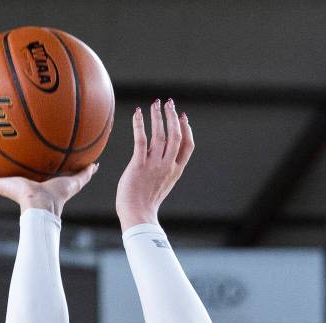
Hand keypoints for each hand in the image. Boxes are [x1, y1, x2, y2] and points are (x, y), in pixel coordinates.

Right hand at [0, 161, 97, 216]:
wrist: (41, 204)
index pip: (28, 173)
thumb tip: (96, 164)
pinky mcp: (0, 186)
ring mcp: (7, 186)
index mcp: (33, 184)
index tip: (24, 153)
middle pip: (8, 173)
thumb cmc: (57, 196)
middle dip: (3, 162)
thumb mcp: (74, 181)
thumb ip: (84, 173)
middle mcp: (19, 185)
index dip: (26, 164)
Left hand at [115, 98, 193, 231]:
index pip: (188, 145)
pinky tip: (137, 113)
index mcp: (175, 171)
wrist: (138, 216)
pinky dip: (139, 124)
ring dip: (158, 116)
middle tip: (169, 103)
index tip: (183, 116)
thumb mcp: (160, 185)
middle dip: (173, 116)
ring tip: (155, 104)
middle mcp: (167, 166)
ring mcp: (154, 165)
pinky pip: (141, 140)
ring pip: (160, 134)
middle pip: (175, 135)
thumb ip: (161, 169)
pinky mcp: (138, 166)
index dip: (187, 129)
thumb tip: (157, 157)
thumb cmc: (145, 204)